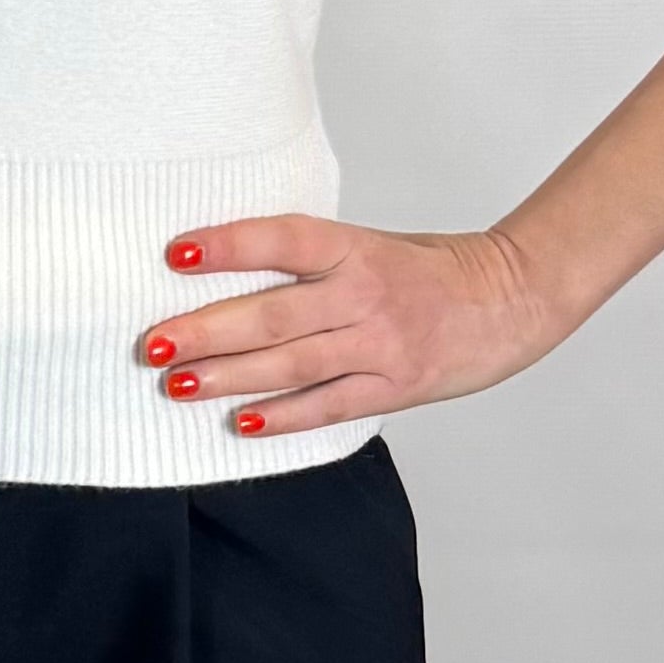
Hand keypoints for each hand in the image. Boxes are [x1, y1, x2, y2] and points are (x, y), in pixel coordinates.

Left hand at [135, 218, 572, 432]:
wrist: (511, 298)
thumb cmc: (428, 271)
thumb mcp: (369, 247)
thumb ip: (309, 262)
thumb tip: (222, 277)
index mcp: (355, 248)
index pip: (282, 241)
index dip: (228, 246)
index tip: (175, 253)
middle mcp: (365, 294)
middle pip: (273, 314)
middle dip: (206, 330)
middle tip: (152, 342)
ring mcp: (380, 344)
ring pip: (292, 364)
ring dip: (228, 376)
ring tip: (175, 384)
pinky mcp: (395, 386)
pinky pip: (328, 405)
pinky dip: (282, 417)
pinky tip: (240, 422)